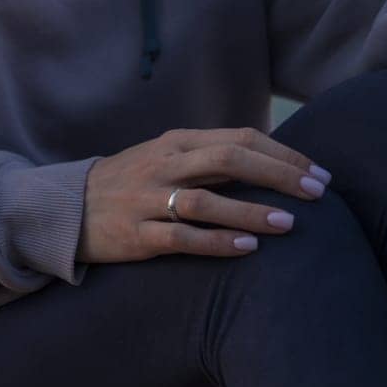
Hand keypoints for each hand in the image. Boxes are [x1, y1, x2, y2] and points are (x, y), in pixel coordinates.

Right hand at [79, 126, 328, 263]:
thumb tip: (274, 165)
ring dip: (251, 210)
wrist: (67, 208)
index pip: (240, 138)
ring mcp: (148, 200)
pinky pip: (182, 238)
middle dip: (279, 174)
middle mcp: (164, 165)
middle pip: (229, 159)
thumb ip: (210, 159)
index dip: (284, 154)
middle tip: (317, 193)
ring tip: (289, 224)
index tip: (319, 174)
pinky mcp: (136, 235)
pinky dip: (217, 242)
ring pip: (207, 200)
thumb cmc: (131, 183)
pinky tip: (247, 248)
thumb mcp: (166, 158)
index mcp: (176, 142)